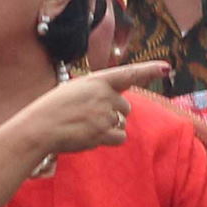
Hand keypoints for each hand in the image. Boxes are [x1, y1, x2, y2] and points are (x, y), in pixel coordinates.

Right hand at [0, 61, 169, 164]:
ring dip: (109, 127)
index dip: (148, 70)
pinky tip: (92, 136)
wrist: (40, 127)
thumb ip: (99, 93)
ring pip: (121, 123)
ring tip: (85, 126)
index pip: (128, 74)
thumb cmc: (54, 109)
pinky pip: (120, 137)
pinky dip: (110, 139)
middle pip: (125, 107)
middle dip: (114, 114)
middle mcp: (104, 95)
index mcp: (96, 81)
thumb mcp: (75, 90)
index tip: (166, 67)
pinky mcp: (104, 132)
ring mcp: (105, 114)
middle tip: (89, 117)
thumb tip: (120, 110)